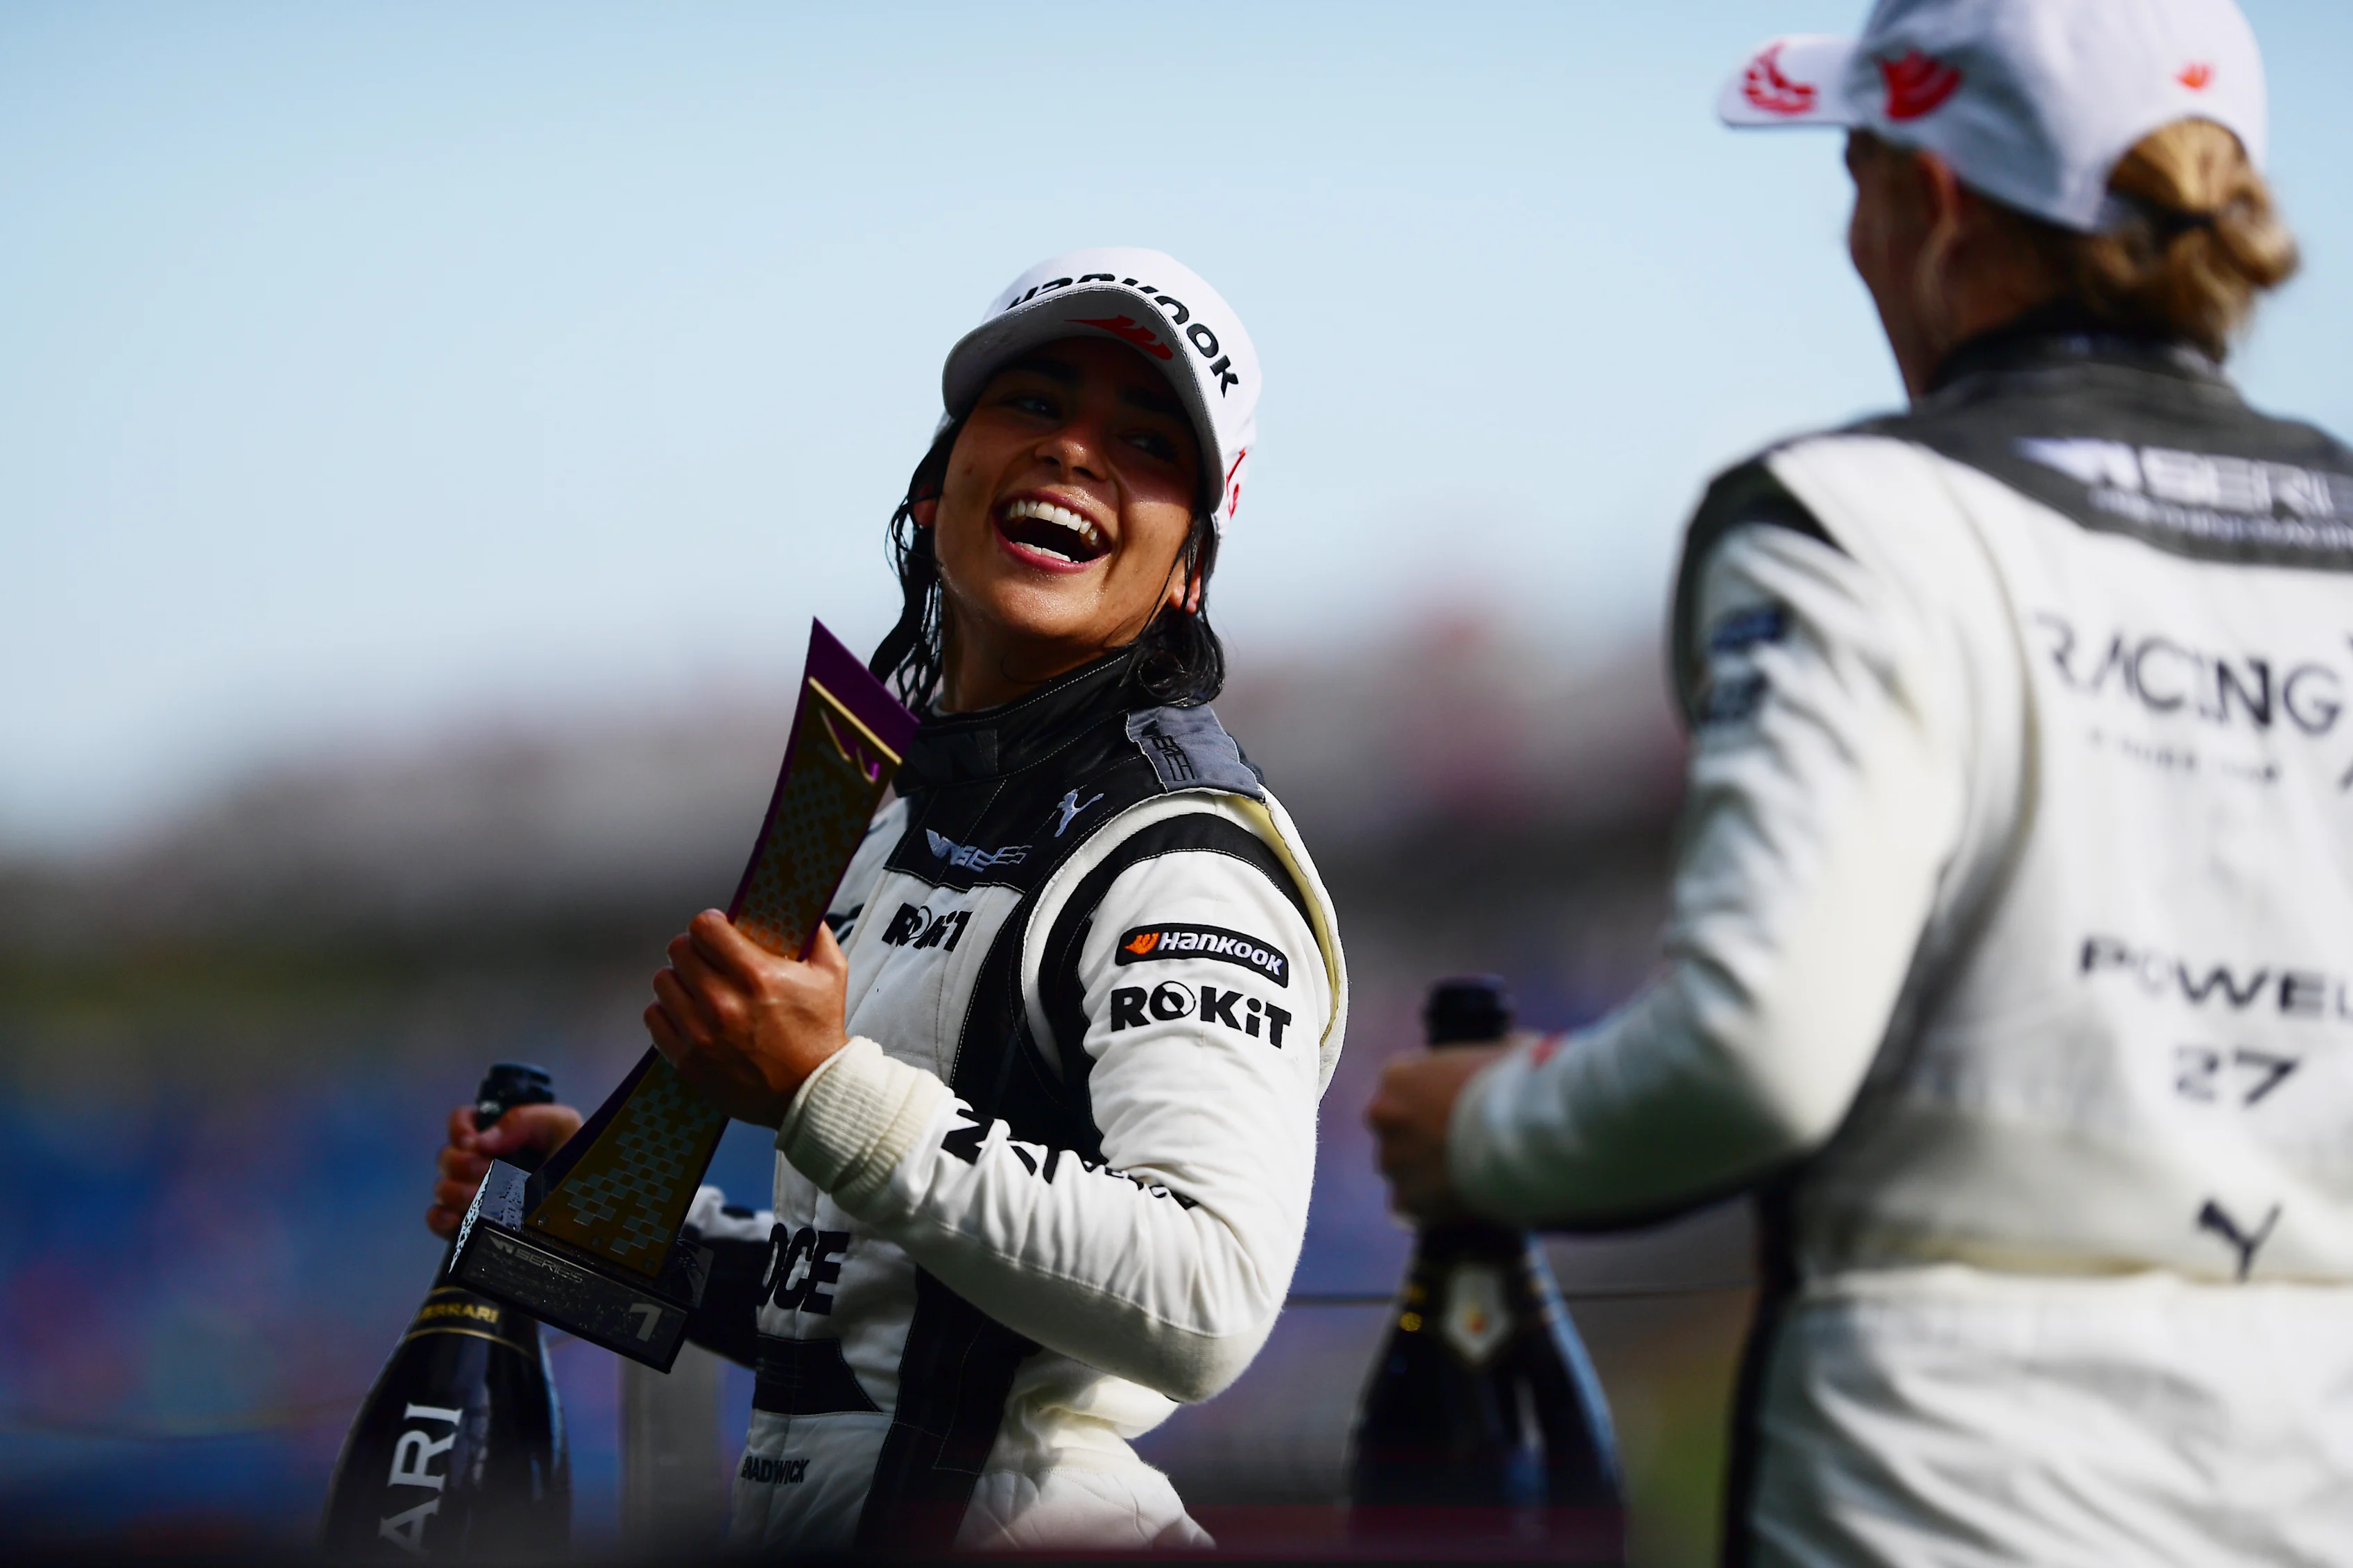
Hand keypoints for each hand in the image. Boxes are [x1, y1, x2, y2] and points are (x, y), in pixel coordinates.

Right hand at [428, 1101, 582, 1237]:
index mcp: (499, 1135)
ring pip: (442, 1188)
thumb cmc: (574, 1158)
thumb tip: (480, 1141)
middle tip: (488, 1170)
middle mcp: (482, 1162)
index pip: (461, 1122)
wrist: (587, 1202)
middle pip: (446, 1157)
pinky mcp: (470, 1222)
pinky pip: (438, 1219)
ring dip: (456, 1191)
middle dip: (462, 1163)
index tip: (472, 1141)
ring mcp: (474, 1193)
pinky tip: (458, 1218)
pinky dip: (440, 1218)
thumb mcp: (559, 1125)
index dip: (460, 1127)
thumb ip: (521, 1119)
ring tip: (482, 1196)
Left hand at [645, 910, 850, 1127]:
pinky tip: (688, 1012)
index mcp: (757, 976)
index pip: (704, 927)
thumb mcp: (832, 973)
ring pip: (663, 981)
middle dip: (694, 949)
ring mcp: (701, 1034)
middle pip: (679, 950)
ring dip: (679, 979)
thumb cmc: (819, 1033)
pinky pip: (654, 1017)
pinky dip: (668, 1011)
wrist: (811, 1091)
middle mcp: (723, 1003)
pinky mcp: (687, 1060)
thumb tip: (798, 907)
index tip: (718, 930)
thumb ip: (815, 933)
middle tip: (708, 959)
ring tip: (698, 987)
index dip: (710, 924)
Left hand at [1367, 1044, 1508, 1224]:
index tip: (1459, 1112)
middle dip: (1424, 1140)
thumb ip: (1486, 1061)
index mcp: (1399, 1076)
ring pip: (1403, 1171)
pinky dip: (1433, 1209)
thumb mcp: (1503, 1052)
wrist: (1525, 1132)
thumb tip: (1508, 1058)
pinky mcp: (1408, 1199)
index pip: (1405, 1089)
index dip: (1434, 1102)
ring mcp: (1393, 1159)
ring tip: (1468, 1179)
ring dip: (1427, 1177)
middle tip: (1464, 1147)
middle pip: (1399, 1132)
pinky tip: (1461, 1204)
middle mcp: (1384, 1115)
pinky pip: (1413, 1208)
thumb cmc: (1518, 1084)